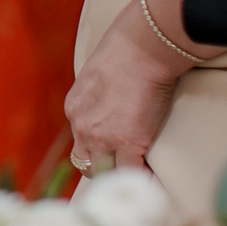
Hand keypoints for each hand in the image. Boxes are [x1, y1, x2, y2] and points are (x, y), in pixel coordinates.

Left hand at [65, 4, 190, 172]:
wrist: (142, 48)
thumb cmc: (126, 52)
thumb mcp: (98, 74)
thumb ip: (98, 95)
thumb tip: (112, 102)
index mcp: (75, 108)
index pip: (80, 142)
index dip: (98, 151)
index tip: (113, 154)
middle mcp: (81, 126)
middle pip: (86, 163)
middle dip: (105, 169)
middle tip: (125, 171)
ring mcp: (101, 137)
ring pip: (105, 172)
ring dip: (121, 175)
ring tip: (138, 176)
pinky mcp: (125, 143)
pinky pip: (129, 172)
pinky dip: (141, 177)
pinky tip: (151, 176)